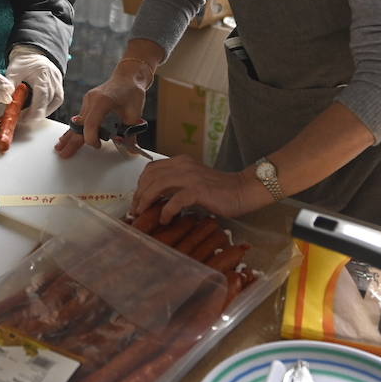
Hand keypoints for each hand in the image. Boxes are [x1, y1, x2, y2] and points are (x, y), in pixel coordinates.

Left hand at [5, 46, 62, 120]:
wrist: (33, 55)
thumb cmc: (23, 63)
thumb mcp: (13, 72)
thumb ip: (10, 88)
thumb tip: (6, 103)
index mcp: (43, 73)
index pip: (42, 97)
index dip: (33, 111)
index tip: (23, 118)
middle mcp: (54, 80)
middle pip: (47, 103)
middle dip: (33, 114)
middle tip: (20, 118)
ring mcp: (58, 85)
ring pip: (52, 105)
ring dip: (40, 112)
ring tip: (27, 114)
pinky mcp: (59, 89)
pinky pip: (55, 103)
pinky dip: (46, 108)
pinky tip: (36, 109)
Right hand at [54, 62, 147, 158]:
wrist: (129, 76)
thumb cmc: (132, 91)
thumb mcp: (134, 113)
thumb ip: (130, 133)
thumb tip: (130, 149)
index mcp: (102, 101)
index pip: (90, 124)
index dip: (91, 138)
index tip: (98, 145)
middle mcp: (91, 100)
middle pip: (79, 124)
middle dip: (72, 141)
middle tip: (64, 154)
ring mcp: (88, 100)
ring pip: (77, 122)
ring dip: (70, 135)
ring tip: (60, 147)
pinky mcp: (88, 102)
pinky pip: (80, 117)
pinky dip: (76, 128)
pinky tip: (68, 136)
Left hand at [130, 156, 266, 223]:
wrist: (244, 190)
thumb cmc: (220, 190)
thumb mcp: (193, 182)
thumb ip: (176, 185)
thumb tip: (156, 199)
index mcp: (181, 162)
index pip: (151, 169)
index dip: (140, 184)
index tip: (137, 200)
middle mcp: (183, 165)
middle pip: (150, 176)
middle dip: (139, 194)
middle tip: (136, 210)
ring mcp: (190, 177)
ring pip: (157, 185)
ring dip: (146, 201)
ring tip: (143, 214)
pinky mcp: (199, 190)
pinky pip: (175, 200)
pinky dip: (166, 211)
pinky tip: (165, 219)